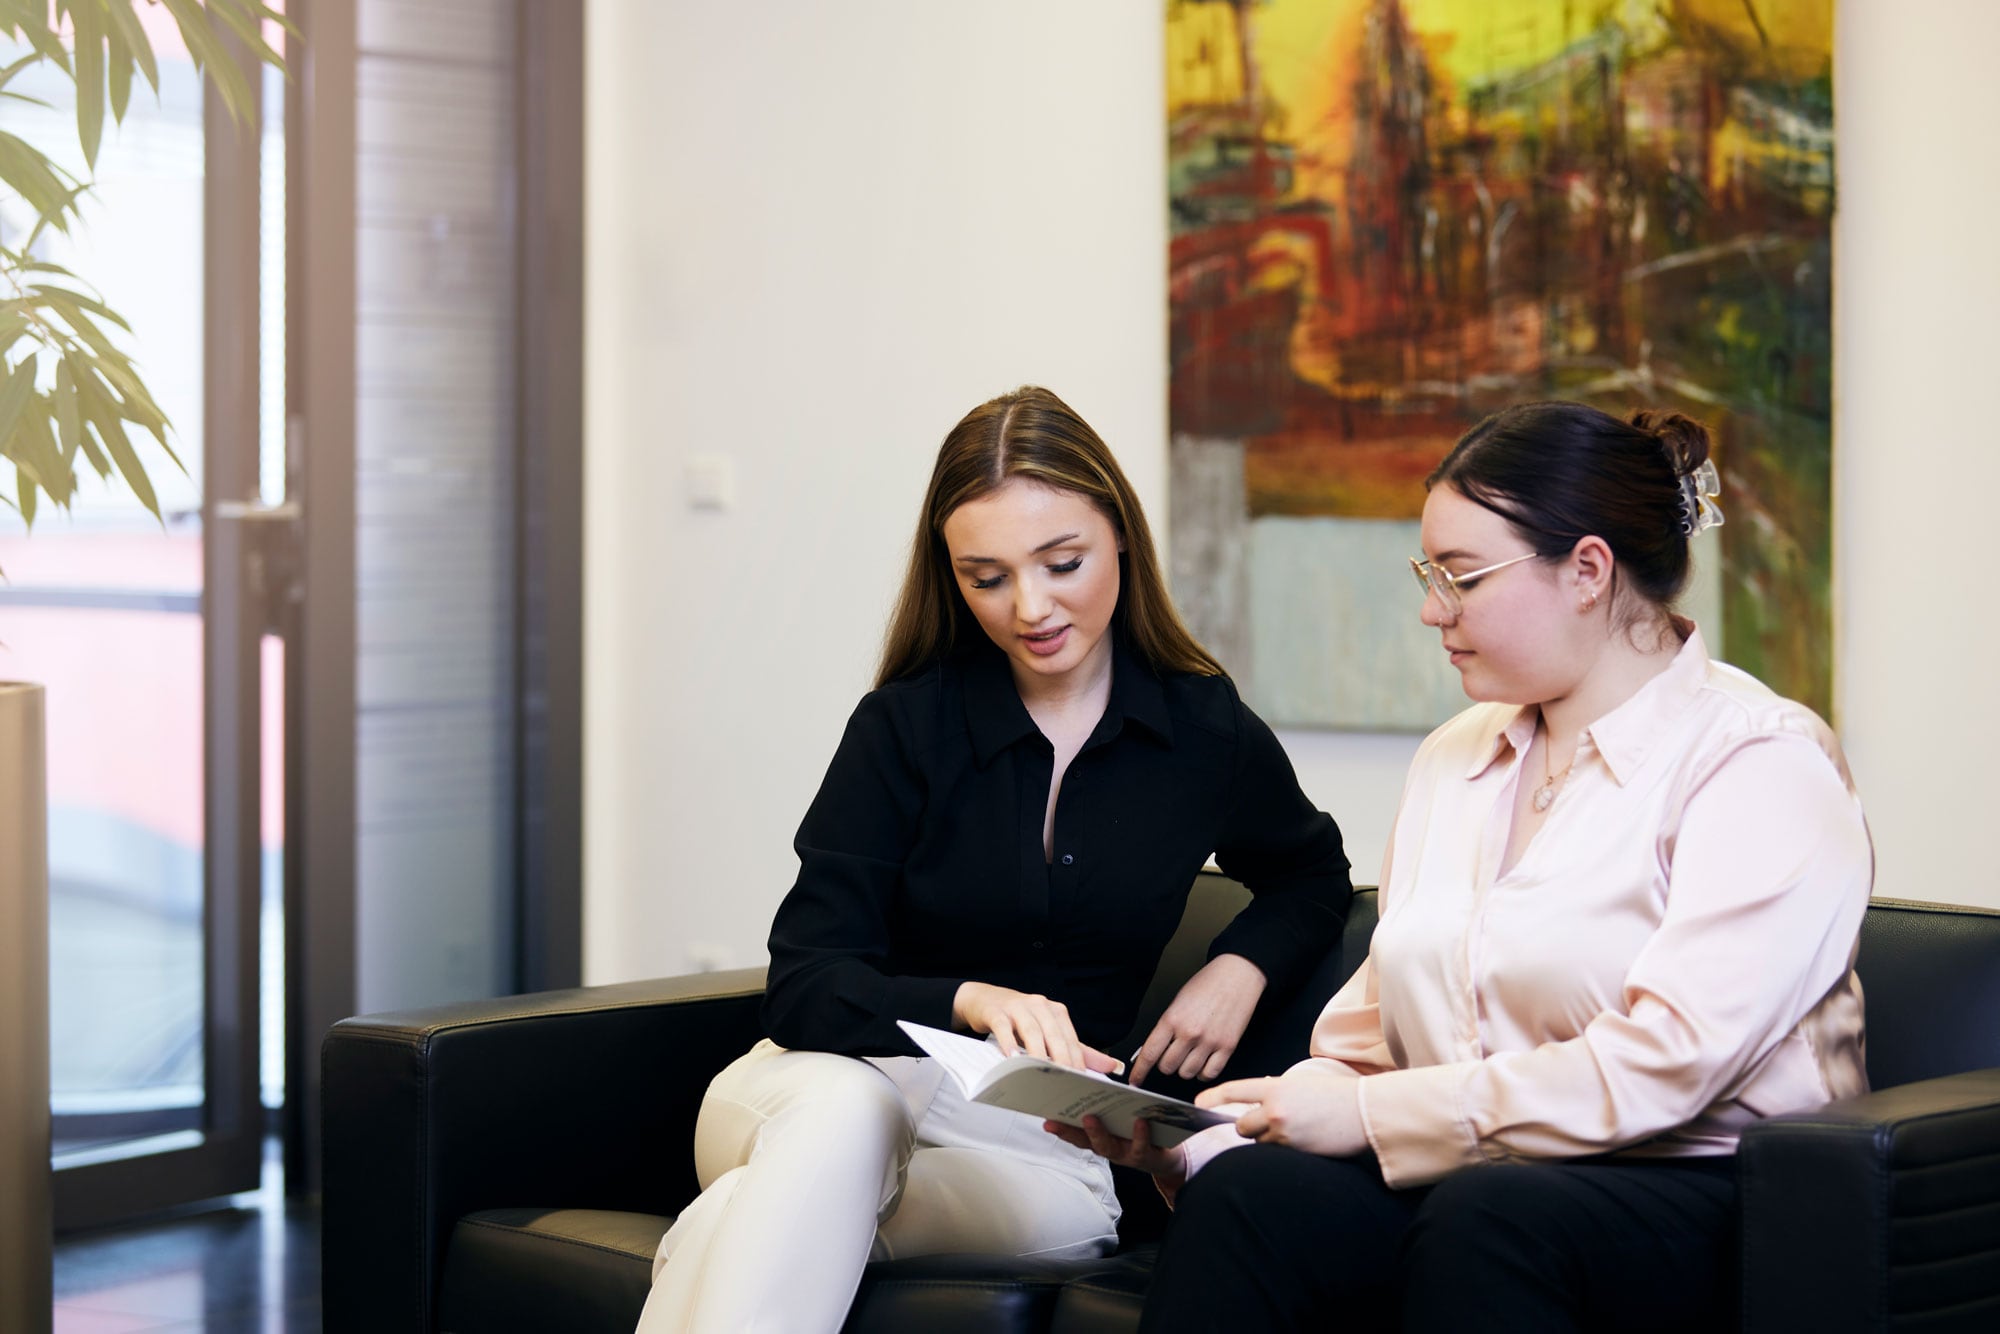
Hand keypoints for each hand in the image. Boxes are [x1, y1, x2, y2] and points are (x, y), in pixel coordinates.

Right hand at [953, 981, 1121, 1073]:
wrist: (984, 1000)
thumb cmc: (1018, 1019)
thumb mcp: (1048, 1031)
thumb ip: (1078, 1049)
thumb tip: (1111, 1066)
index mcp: (1056, 1012)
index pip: (1071, 1038)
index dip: (1078, 1060)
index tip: (1083, 1082)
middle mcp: (1040, 1006)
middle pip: (1054, 1034)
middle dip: (1062, 1057)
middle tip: (1067, 1080)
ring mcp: (1017, 1007)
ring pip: (1032, 1030)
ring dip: (1038, 1051)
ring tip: (1043, 1071)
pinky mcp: (997, 1012)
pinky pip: (1004, 1027)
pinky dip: (1008, 1042)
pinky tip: (1011, 1057)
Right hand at [1043, 1115, 1186, 1192]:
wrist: (1167, 1154)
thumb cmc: (1138, 1130)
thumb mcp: (1120, 1117)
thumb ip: (1105, 1105)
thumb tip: (1088, 1081)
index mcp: (1099, 1138)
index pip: (1075, 1134)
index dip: (1060, 1129)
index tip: (1046, 1120)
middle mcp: (1108, 1149)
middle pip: (1087, 1142)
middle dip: (1073, 1130)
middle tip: (1060, 1116)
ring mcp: (1125, 1155)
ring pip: (1109, 1147)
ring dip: (1099, 1133)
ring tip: (1091, 1118)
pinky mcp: (1145, 1157)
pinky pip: (1141, 1146)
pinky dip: (1139, 1134)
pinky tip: (1139, 1121)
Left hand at [1130, 953, 1266, 1085]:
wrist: (1237, 975)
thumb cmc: (1208, 983)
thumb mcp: (1178, 1001)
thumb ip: (1167, 1026)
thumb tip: (1155, 1048)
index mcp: (1172, 1019)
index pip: (1149, 1053)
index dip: (1139, 1071)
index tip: (1135, 1080)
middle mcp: (1189, 1033)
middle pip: (1167, 1067)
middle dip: (1166, 1064)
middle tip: (1171, 1055)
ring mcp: (1209, 1042)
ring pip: (1187, 1073)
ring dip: (1185, 1068)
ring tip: (1189, 1056)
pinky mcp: (1227, 1047)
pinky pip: (1209, 1073)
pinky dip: (1203, 1073)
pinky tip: (1203, 1063)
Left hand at [1196, 1065, 1366, 1157]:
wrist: (1366, 1113)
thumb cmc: (1339, 1097)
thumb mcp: (1303, 1085)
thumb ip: (1277, 1093)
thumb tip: (1260, 1104)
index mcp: (1276, 1087)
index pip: (1234, 1091)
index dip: (1213, 1098)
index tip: (1198, 1104)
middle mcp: (1274, 1109)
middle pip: (1242, 1127)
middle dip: (1250, 1129)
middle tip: (1272, 1124)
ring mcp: (1283, 1132)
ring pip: (1260, 1143)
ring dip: (1270, 1141)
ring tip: (1298, 1131)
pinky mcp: (1294, 1152)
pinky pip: (1277, 1155)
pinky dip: (1285, 1151)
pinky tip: (1305, 1141)